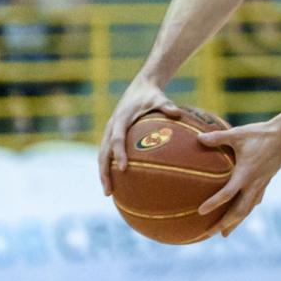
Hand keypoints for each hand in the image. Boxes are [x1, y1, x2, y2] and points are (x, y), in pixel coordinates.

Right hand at [98, 79, 182, 195]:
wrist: (140, 87)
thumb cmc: (151, 95)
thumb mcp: (159, 98)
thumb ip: (167, 106)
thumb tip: (178, 113)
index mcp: (121, 119)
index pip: (117, 139)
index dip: (119, 154)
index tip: (123, 169)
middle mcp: (112, 127)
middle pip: (104, 153)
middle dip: (104, 173)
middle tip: (109, 191)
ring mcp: (109, 132)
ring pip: (102, 156)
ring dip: (103, 174)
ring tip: (109, 193)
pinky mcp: (112, 135)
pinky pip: (107, 154)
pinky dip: (108, 167)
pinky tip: (117, 182)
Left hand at [196, 119, 280, 237]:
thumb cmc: (261, 133)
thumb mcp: (238, 134)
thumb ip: (218, 137)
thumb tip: (198, 138)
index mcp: (246, 173)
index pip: (228, 193)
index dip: (215, 203)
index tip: (201, 212)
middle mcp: (254, 183)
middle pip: (239, 210)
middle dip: (224, 224)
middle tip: (208, 234)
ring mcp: (262, 183)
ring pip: (248, 209)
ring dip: (235, 222)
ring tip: (224, 234)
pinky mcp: (266, 181)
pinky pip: (255, 200)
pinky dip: (247, 210)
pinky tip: (244, 213)